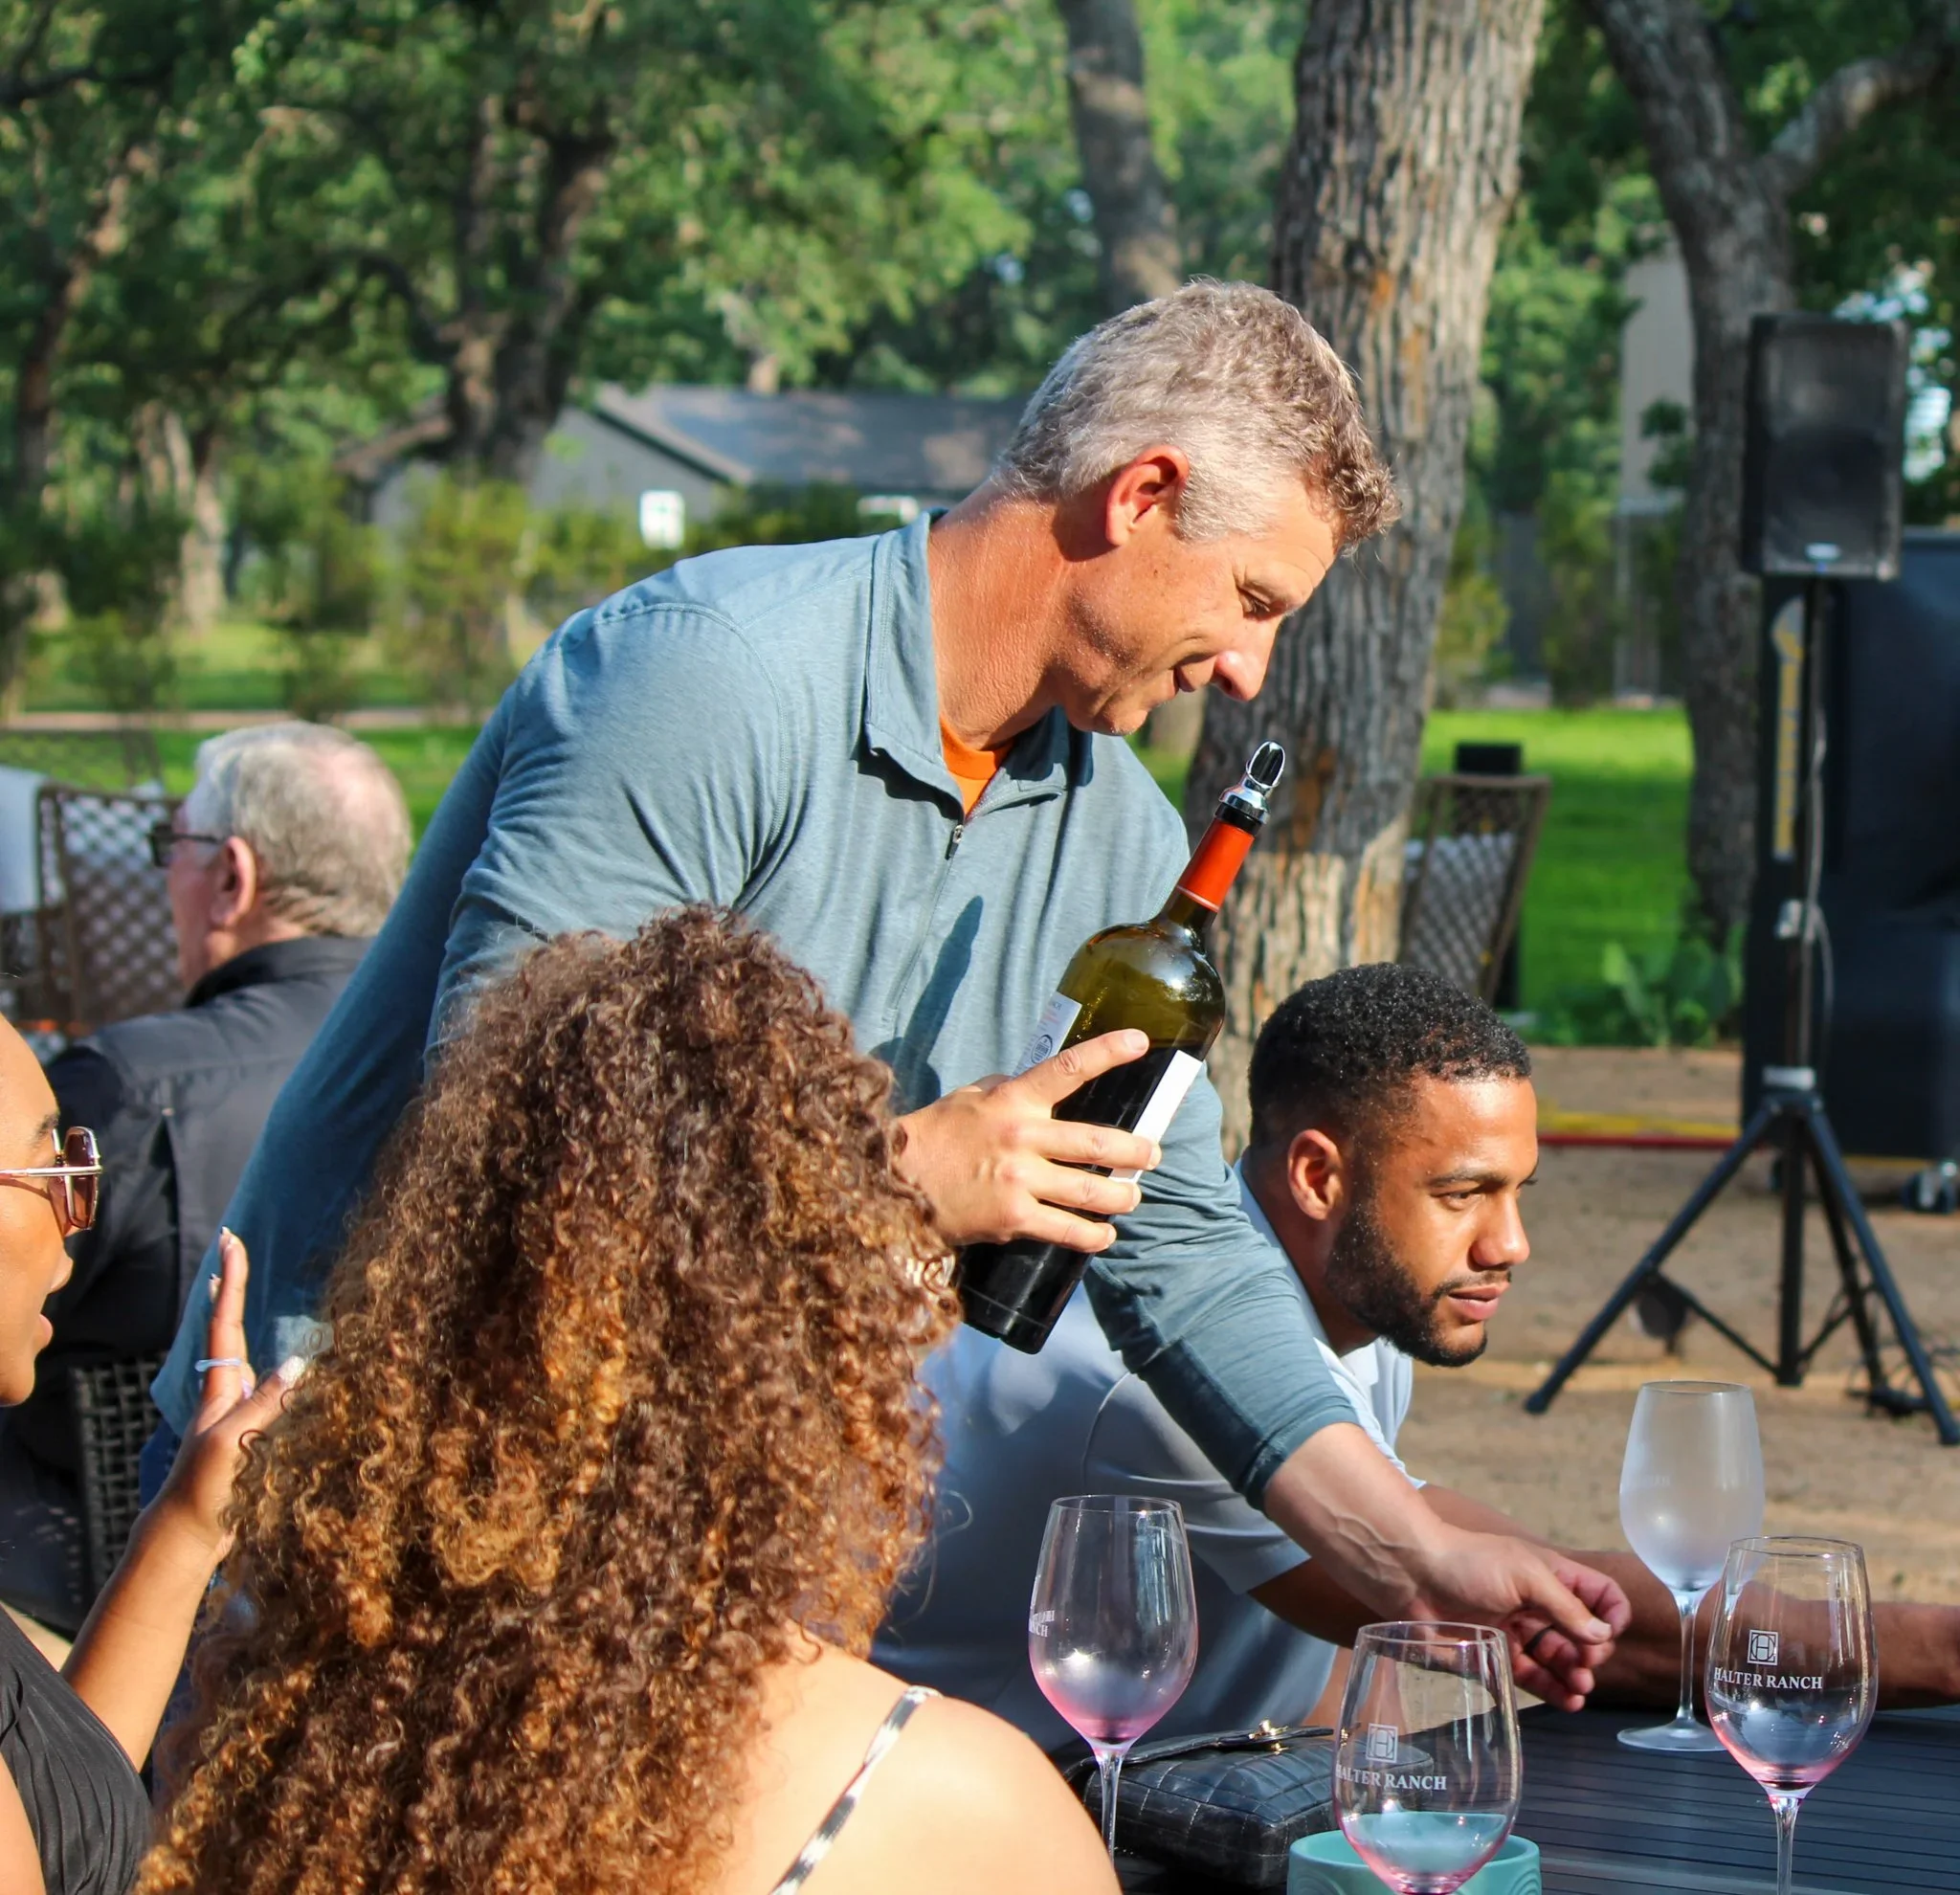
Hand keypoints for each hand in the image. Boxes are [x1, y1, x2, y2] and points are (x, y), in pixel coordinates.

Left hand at [153, 1228, 303, 1564]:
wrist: (186, 1536)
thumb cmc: (203, 1487)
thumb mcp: (233, 1442)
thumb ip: (265, 1402)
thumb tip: (301, 1361)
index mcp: (219, 1388)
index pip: (225, 1323)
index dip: (230, 1281)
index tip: (231, 1241)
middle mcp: (225, 1393)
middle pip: (226, 1329)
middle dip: (229, 1288)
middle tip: (230, 1247)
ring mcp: (234, 1414)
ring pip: (241, 1354)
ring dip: (238, 1320)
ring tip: (236, 1290)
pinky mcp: (248, 1438)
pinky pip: (262, 1389)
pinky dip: (270, 1366)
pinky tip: (280, 1368)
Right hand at [894, 1029, 1162, 1248]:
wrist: (897, 1182)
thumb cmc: (935, 1136)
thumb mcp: (969, 1098)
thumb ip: (1007, 1090)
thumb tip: (1040, 1085)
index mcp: (1012, 1101)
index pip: (1068, 1069)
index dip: (1107, 1052)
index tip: (1140, 1041)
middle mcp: (1021, 1137)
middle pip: (1097, 1143)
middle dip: (1136, 1151)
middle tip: (1152, 1154)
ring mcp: (1019, 1180)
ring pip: (1091, 1191)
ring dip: (1122, 1196)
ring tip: (1132, 1197)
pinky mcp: (1013, 1219)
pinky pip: (1067, 1229)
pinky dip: (1094, 1235)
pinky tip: (1104, 1235)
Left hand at [1407, 1529, 1630, 1712]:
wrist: (1410, 1577)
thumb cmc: (1468, 1564)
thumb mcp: (1525, 1575)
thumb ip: (1565, 1606)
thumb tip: (1603, 1636)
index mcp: (1550, 1576)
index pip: (1599, 1595)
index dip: (1611, 1615)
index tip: (1606, 1635)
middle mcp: (1538, 1604)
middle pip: (1582, 1634)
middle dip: (1591, 1653)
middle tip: (1585, 1666)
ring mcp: (1517, 1630)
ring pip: (1558, 1660)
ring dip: (1575, 1676)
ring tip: (1579, 1689)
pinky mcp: (1495, 1654)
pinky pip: (1530, 1677)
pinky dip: (1551, 1690)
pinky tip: (1567, 1700)